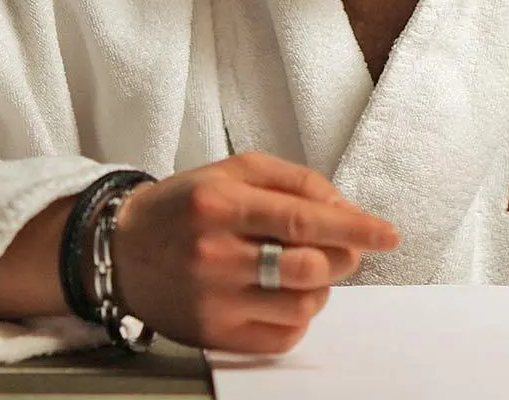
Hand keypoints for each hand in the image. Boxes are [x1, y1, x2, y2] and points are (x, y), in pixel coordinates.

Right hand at [112, 152, 399, 353]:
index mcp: (220, 204)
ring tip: (299, 270)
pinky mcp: (213, 335)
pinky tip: (280, 297)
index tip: (387, 234)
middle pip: (309, 266)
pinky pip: (283, 338)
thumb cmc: (185, 206)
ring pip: (302, 305)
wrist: (120, 250)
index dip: (354, 227)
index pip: (302, 219)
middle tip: (341, 249)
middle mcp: (215, 254)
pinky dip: (297, 318)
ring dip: (320, 288)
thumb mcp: (235, 170)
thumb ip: (295, 181)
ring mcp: (213, 300)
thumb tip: (345, 208)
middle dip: (342, 257)